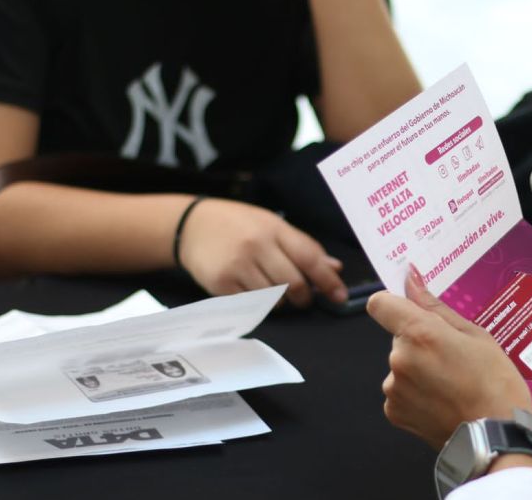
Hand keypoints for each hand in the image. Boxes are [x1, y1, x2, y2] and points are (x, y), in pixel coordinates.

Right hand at [178, 197, 346, 305]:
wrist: (191, 225)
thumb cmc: (239, 225)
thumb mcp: (272, 225)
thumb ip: (302, 247)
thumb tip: (335, 268)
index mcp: (274, 229)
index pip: (309, 258)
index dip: (328, 281)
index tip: (340, 297)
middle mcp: (256, 246)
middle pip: (294, 283)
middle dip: (304, 297)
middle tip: (303, 299)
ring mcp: (238, 266)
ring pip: (274, 299)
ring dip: (281, 302)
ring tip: (273, 289)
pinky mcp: (221, 284)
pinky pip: (251, 306)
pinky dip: (260, 305)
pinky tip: (254, 292)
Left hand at [366, 268, 531, 448]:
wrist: (495, 439)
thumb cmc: (495, 386)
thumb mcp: (476, 336)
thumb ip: (436, 308)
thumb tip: (411, 281)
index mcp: (419, 333)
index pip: (380, 303)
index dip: (394, 303)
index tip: (411, 309)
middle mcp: (399, 358)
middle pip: (399, 337)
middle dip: (420, 342)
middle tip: (453, 357)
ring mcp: (393, 387)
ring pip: (401, 364)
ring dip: (418, 369)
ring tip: (452, 384)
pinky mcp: (394, 411)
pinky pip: (400, 390)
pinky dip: (416, 393)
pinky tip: (442, 400)